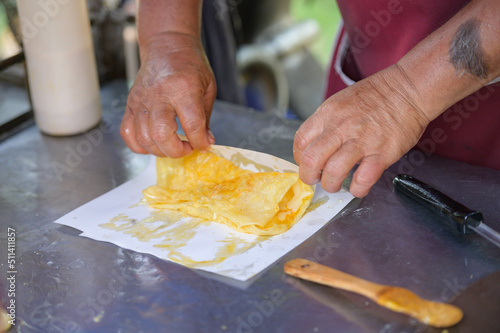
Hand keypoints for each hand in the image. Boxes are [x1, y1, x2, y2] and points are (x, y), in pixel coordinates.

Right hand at [121, 32, 216, 157]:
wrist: (166, 45)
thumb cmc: (190, 65)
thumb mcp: (208, 87)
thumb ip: (205, 117)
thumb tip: (206, 142)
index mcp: (184, 89)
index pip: (191, 124)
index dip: (199, 142)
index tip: (204, 145)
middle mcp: (160, 95)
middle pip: (161, 134)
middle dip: (176, 151)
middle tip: (186, 148)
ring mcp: (142, 100)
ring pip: (143, 137)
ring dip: (160, 150)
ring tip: (172, 146)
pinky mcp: (130, 103)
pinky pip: (127, 132)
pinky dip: (139, 145)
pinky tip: (153, 143)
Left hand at [293, 65, 430, 196]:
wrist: (407, 88)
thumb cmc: (375, 96)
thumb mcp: (340, 102)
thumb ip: (325, 124)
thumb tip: (314, 147)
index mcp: (327, 114)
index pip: (300, 142)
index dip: (300, 159)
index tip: (307, 164)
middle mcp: (341, 127)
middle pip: (311, 160)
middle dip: (309, 177)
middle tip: (315, 180)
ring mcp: (362, 140)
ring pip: (333, 172)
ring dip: (331, 185)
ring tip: (335, 185)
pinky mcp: (382, 153)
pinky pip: (363, 179)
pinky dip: (357, 189)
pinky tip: (358, 186)